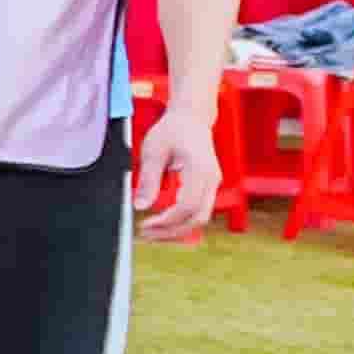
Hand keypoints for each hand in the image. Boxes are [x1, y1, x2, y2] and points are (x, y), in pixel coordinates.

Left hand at [136, 103, 221, 242]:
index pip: (187, 205)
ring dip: (177, 230)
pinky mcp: (209, 187)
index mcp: (199, 169)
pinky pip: (199, 211)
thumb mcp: (153, 150)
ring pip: (200, 218)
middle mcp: (212, 179)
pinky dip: (182, 221)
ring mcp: (213, 184)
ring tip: (152, 232)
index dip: (166, 220)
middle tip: (146, 235)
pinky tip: (162, 222)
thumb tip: (140, 206)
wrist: (192, 118)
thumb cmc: (172, 130)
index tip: (145, 224)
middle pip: (198, 218)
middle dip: (172, 232)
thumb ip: (148, 179)